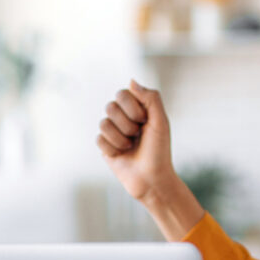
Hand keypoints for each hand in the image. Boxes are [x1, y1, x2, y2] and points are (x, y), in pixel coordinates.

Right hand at [97, 80, 175, 202]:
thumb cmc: (160, 151)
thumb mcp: (160, 122)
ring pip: (103, 123)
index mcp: (139, 109)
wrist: (152, 179)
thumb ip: (150, 98)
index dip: (132, 108)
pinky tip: (122, 155)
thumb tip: (131, 81)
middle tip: (138, 135)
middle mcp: (125, 118)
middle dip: (126, 124)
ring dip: (120, 138)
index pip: (122, 94)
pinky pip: (99, 139)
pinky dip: (113, 148)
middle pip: (110, 107)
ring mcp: (114, 131)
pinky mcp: (105, 146)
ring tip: (131, 147)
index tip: (144, 121)